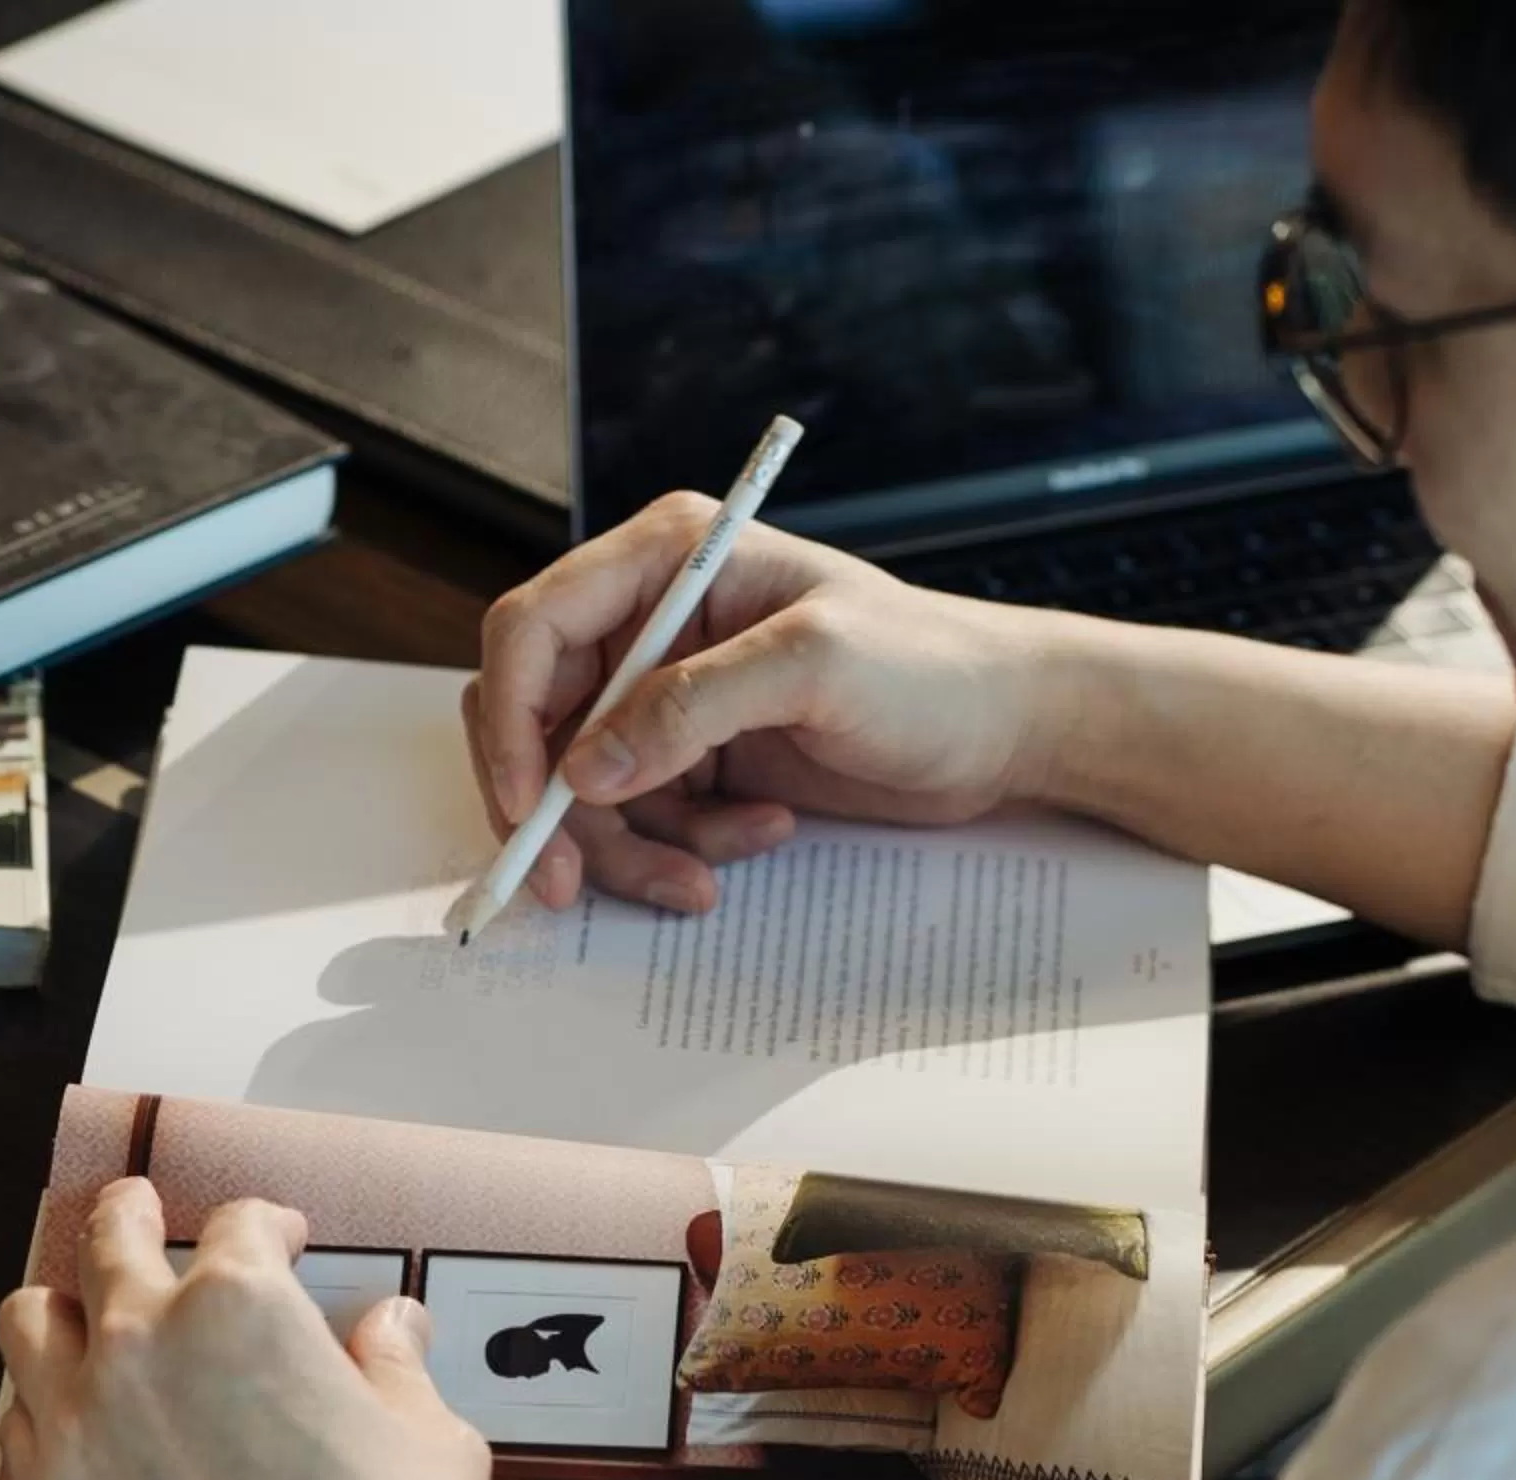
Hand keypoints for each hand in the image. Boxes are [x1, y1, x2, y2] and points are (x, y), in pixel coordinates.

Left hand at [0, 1180, 492, 1479]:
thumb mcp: (430, 1443)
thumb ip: (395, 1368)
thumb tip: (388, 1328)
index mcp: (242, 1305)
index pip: (240, 1226)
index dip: (268, 1227)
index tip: (284, 1242)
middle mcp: (143, 1341)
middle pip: (112, 1237)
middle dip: (135, 1214)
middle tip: (146, 1213)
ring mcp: (81, 1420)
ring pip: (30, 1318)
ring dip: (65, 1303)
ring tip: (87, 1311)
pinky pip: (18, 1420)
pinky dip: (44, 1403)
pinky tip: (77, 1418)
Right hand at [465, 492, 1058, 911]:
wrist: (1006, 728)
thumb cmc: (933, 667)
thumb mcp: (815, 667)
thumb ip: (693, 707)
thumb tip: (585, 768)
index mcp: (664, 559)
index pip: (533, 631)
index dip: (509, 721)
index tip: (529, 806)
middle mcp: (649, 622)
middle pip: (536, 721)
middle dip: (552, 810)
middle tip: (568, 885)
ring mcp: (667, 694)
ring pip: (580, 788)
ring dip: (630, 844)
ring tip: (704, 875)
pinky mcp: (692, 756)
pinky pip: (637, 818)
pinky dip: (679, 847)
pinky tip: (758, 832)